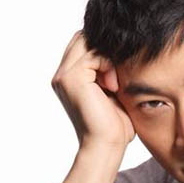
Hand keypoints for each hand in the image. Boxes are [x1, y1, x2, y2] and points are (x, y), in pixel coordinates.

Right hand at [51, 29, 135, 149]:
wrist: (107, 145)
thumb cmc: (114, 126)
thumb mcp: (113, 92)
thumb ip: (109, 71)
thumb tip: (121, 49)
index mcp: (69, 79)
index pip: (83, 44)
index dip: (103, 49)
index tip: (118, 72)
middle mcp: (62, 75)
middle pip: (83, 37)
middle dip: (104, 49)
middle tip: (117, 74)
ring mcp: (64, 76)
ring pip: (87, 42)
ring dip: (107, 58)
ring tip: (114, 84)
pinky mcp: (72, 78)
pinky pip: (93, 54)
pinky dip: (108, 66)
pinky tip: (113, 86)